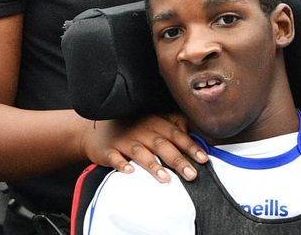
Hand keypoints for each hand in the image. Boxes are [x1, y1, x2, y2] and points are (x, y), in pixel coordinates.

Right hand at [81, 113, 206, 182]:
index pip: (177, 135)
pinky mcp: (108, 150)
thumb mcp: (155, 121)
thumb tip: (193, 133)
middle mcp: (142, 130)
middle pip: (162, 145)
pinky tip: (129, 171)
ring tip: (165, 179)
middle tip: (191, 174)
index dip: (191, 146)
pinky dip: (121, 164)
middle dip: (178, 160)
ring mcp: (124, 140)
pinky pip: (114, 157)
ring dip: (153, 165)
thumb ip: (174, 125)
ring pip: (140, 152)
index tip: (204, 159)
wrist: (96, 130)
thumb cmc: (133, 127)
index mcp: (156, 123)